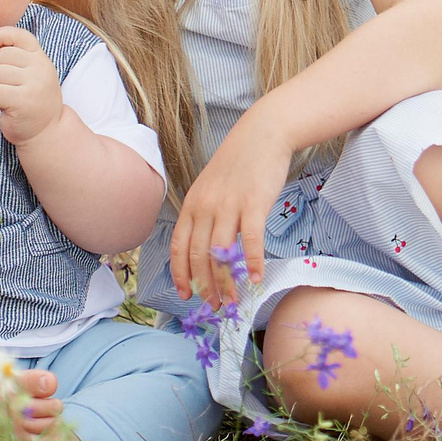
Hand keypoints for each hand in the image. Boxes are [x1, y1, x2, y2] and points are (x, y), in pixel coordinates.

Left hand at [0, 26, 62, 144]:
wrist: (47, 132)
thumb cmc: (33, 102)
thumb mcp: (32, 74)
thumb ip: (18, 57)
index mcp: (40, 57)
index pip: (18, 35)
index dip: (0, 36)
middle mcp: (40, 67)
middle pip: (0, 57)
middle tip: (2, 86)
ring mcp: (33, 84)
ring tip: (4, 98)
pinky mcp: (23, 101)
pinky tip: (1, 107)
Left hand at [172, 115, 291, 304]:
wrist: (262, 134)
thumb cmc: (238, 164)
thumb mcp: (210, 187)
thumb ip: (204, 215)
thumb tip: (206, 250)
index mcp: (192, 205)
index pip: (179, 247)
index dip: (180, 275)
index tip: (186, 295)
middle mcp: (206, 207)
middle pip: (199, 257)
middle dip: (205, 287)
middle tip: (214, 306)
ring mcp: (229, 206)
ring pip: (222, 254)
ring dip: (227, 283)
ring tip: (233, 301)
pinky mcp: (254, 204)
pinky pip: (251, 240)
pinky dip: (253, 263)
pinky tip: (257, 279)